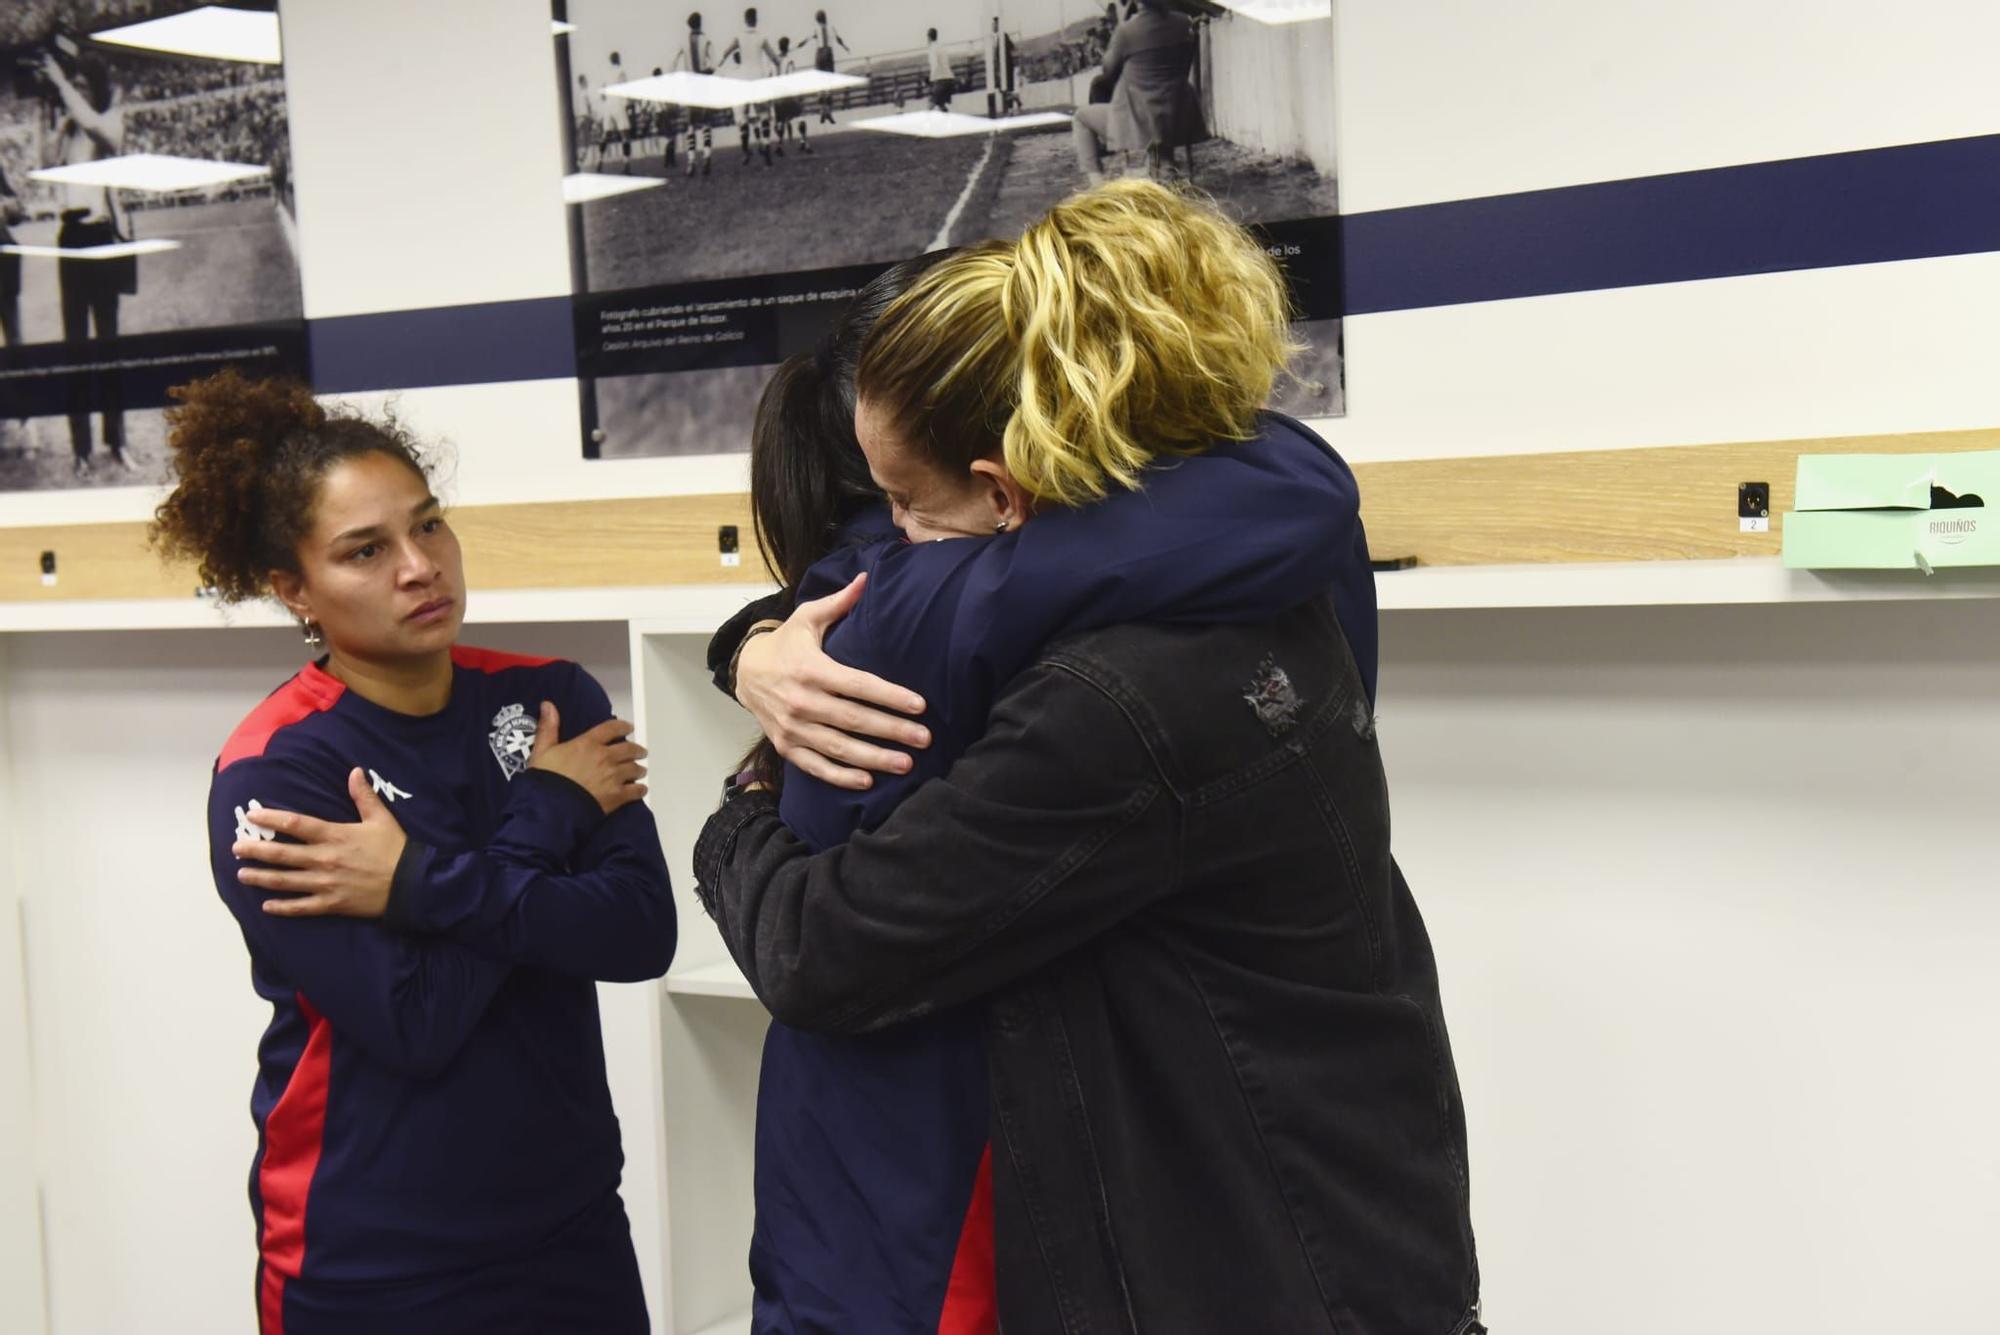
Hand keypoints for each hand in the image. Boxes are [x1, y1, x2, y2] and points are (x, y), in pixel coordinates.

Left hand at [235, 769, 407, 918]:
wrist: (413, 885)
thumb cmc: (396, 849)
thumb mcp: (382, 818)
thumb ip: (363, 796)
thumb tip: (354, 771)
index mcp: (335, 835)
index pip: (296, 824)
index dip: (271, 818)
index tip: (252, 815)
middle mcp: (325, 859)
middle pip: (282, 854)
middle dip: (256, 850)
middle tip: (236, 847)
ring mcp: (326, 883)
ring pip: (285, 881)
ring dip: (261, 877)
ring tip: (242, 874)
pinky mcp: (332, 903)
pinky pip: (302, 907)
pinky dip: (283, 907)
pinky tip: (266, 906)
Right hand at [527, 701, 648, 813]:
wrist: (552, 808)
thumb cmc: (546, 780)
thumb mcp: (541, 751)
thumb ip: (548, 727)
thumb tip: (547, 705)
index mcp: (588, 744)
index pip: (611, 729)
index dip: (622, 726)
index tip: (629, 727)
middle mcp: (605, 757)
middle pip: (628, 749)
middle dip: (636, 749)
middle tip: (640, 751)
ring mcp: (613, 777)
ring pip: (634, 768)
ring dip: (638, 768)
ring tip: (641, 770)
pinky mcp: (617, 796)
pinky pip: (635, 790)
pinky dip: (639, 789)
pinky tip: (641, 789)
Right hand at [734, 572, 930, 791]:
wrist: (744, 671)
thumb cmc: (786, 643)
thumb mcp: (808, 617)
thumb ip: (839, 602)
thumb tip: (866, 578)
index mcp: (811, 669)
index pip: (858, 685)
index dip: (890, 696)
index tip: (920, 705)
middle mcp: (801, 700)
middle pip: (854, 719)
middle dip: (892, 731)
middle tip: (924, 739)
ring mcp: (792, 727)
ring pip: (838, 747)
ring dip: (874, 758)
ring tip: (906, 764)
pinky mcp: (786, 746)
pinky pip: (815, 766)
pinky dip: (840, 776)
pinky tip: (867, 781)